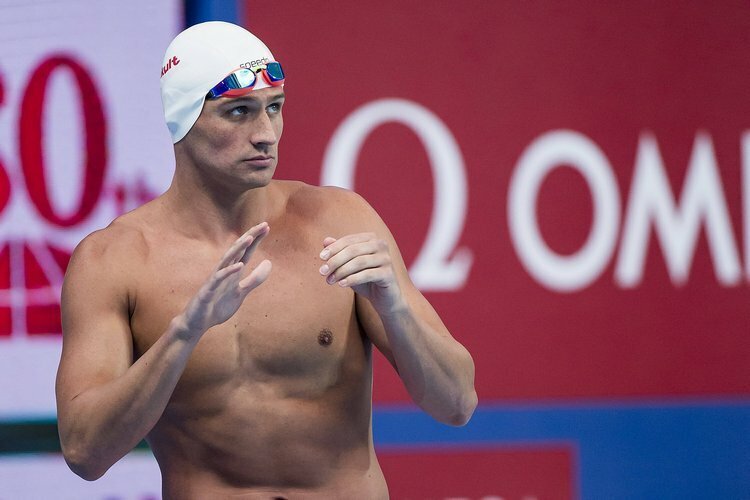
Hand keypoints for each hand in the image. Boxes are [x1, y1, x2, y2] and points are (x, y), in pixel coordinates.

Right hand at [180, 222, 271, 336]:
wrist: (197, 323)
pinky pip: (219, 278)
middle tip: (263, 225)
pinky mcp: (208, 290)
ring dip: (238, 248)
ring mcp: (215, 279)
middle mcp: (224, 271)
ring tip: (250, 238)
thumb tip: (269, 262)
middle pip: (238, 250)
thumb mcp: (241, 291)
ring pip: (227, 260)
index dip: (256, 239)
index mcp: (233, 271)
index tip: (266, 227)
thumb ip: (254, 278)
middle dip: (250, 237)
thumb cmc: (217, 306)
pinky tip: (240, 266)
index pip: (246, 251)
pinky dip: (229, 272)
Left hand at [318, 233, 404, 313]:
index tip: (321, 258)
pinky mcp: (388, 273)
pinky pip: (367, 274)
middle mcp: (381, 245)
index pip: (348, 240)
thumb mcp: (348, 266)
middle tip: (322, 272)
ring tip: (329, 281)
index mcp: (371, 238)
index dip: (334, 248)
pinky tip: (341, 284)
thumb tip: (325, 241)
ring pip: (359, 262)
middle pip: (353, 250)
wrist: (383, 298)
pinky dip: (352, 279)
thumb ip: (338, 252)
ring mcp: (386, 259)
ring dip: (341, 271)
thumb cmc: (364, 279)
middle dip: (335, 261)